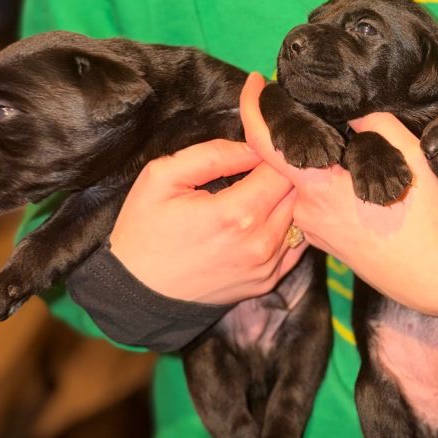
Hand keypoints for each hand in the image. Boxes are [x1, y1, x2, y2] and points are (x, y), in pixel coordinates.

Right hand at [109, 138, 306, 303]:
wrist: (137, 293)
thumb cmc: (144, 231)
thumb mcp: (162, 178)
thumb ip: (213, 154)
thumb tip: (253, 146)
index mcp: (235, 213)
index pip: (283, 168)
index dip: (274, 150)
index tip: (260, 144)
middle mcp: (259, 243)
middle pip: (298, 192)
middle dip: (286, 171)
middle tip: (265, 161)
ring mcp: (266, 266)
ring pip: (300, 218)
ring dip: (289, 199)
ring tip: (263, 187)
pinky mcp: (267, 281)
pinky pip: (295, 245)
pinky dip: (288, 226)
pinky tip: (265, 215)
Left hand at [240, 73, 437, 322]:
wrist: (432, 280)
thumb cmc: (424, 220)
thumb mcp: (409, 156)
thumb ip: (375, 123)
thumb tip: (350, 111)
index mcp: (317, 186)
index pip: (264, 142)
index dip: (253, 107)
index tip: (257, 83)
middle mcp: (304, 209)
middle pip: (288, 160)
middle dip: (304, 136)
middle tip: (330, 116)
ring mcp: (312, 230)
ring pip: (304, 182)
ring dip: (320, 164)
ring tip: (352, 154)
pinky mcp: (323, 242)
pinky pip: (315, 203)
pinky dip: (326, 186)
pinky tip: (354, 185)